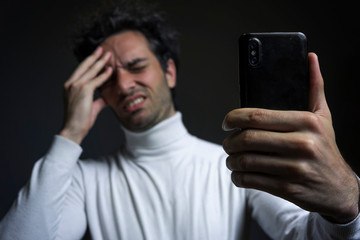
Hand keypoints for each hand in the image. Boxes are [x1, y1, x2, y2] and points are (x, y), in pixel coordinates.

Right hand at [59, 47, 112, 143]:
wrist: (73, 129)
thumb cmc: (80, 121)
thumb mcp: (90, 107)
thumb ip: (98, 101)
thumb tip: (106, 98)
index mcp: (69, 86)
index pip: (81, 71)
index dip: (89, 62)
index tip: (96, 56)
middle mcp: (71, 84)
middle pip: (84, 66)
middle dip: (94, 56)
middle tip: (102, 49)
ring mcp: (76, 86)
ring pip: (91, 70)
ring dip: (101, 62)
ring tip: (108, 55)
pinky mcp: (83, 90)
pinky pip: (96, 80)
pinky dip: (104, 75)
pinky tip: (110, 70)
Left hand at [222, 53, 358, 222]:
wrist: (340, 190)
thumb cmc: (326, 150)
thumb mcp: (324, 118)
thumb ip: (314, 88)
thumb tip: (310, 58)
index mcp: (306, 122)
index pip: (257, 116)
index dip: (233, 118)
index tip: (226, 123)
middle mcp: (302, 144)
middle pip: (247, 138)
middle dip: (229, 142)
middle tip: (227, 143)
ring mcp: (295, 168)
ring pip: (246, 161)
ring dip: (231, 161)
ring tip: (231, 159)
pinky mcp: (289, 188)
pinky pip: (252, 180)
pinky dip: (238, 177)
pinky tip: (239, 174)